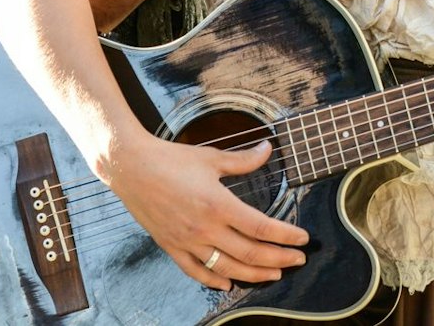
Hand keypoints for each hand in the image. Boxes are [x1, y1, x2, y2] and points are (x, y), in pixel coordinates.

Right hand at [105, 132, 310, 290]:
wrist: (130, 167)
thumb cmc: (170, 159)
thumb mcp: (211, 157)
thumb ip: (243, 160)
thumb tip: (268, 150)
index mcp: (218, 204)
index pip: (261, 227)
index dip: (285, 235)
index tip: (302, 239)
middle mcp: (204, 228)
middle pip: (250, 253)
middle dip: (279, 259)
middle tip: (297, 259)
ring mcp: (187, 241)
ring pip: (227, 268)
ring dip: (254, 275)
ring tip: (274, 274)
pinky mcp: (171, 247)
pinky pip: (196, 271)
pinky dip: (214, 280)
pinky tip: (229, 283)